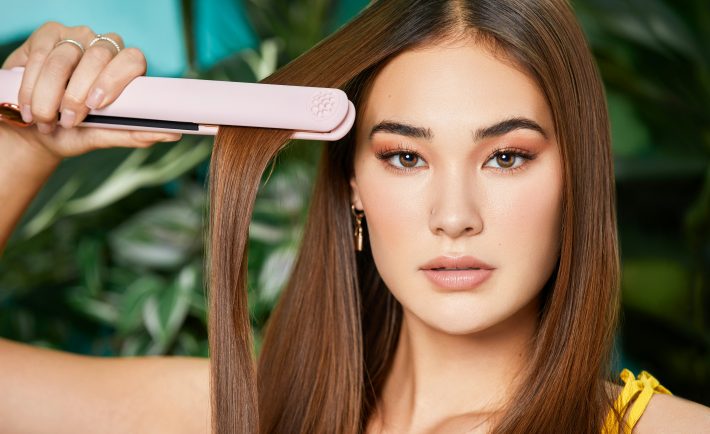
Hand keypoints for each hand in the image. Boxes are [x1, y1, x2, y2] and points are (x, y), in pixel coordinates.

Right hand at [0, 21, 181, 162]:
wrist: (34, 131)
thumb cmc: (75, 132)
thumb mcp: (102, 136)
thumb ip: (134, 134)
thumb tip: (172, 134)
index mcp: (126, 70)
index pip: (133, 61)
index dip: (115, 80)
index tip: (98, 105)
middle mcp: (105, 49)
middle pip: (100, 56)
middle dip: (79, 93)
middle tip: (69, 119)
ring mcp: (76, 38)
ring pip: (65, 58)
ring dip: (50, 95)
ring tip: (45, 119)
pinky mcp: (48, 35)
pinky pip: (41, 55)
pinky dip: (32, 84)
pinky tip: (30, 105)